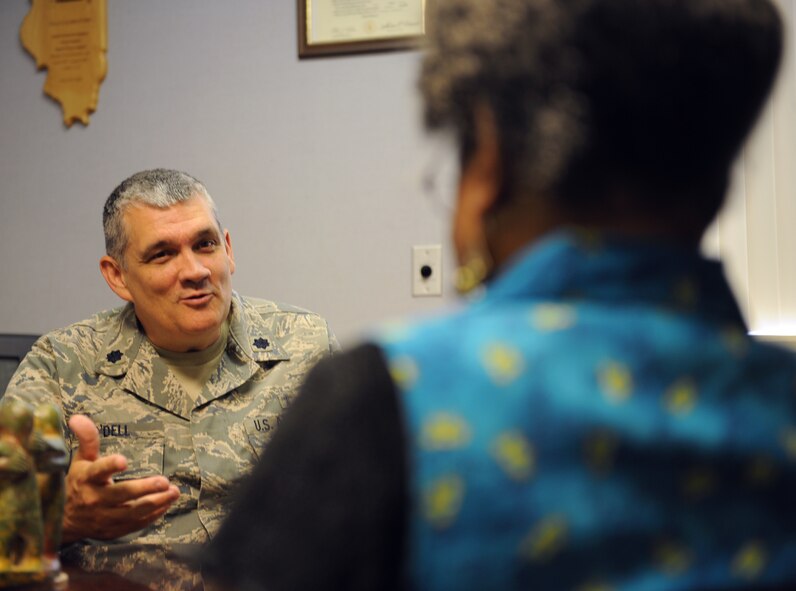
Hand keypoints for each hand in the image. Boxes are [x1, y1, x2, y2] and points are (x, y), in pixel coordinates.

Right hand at [61, 414, 179, 544]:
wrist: (64, 520)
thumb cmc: (78, 482)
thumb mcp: (81, 459)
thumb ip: (87, 439)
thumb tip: (78, 417)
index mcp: (87, 478)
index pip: (99, 471)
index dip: (110, 466)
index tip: (123, 461)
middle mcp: (95, 499)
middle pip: (122, 494)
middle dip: (144, 489)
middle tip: (165, 482)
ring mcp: (104, 517)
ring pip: (132, 512)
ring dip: (156, 503)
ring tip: (174, 492)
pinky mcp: (112, 530)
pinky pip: (135, 524)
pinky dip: (152, 516)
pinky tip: (166, 505)